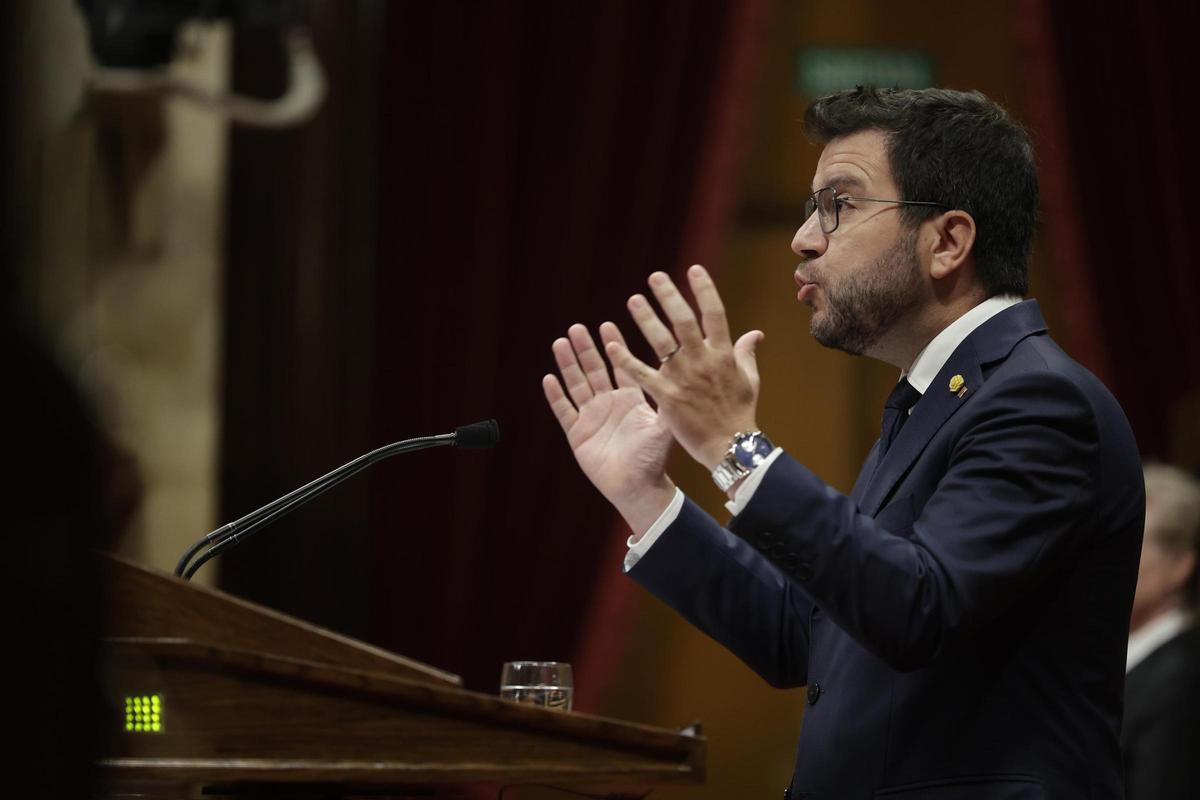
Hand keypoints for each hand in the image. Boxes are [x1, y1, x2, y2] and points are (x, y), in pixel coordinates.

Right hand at [543, 322, 675, 534]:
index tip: (607, 325)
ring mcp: (591, 417)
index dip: (613, 346)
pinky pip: (564, 411)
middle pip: (594, 369)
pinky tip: (549, 378)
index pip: (620, 366)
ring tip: (561, 342)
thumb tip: (681, 377)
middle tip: (577, 327)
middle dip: (586, 348)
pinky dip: (556, 395)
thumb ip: (668, 404)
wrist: (638, 488)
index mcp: (630, 399)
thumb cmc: (654, 459)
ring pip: (576, 384)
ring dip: (568, 364)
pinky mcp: (577, 433)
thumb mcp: (663, 428)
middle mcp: (609, 404)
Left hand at [605, 265, 762, 469]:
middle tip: (655, 277)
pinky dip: (626, 360)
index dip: (704, 290)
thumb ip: (746, 353)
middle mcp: (703, 361)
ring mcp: (684, 378)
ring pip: (661, 342)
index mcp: (724, 354)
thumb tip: (755, 332)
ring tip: (633, 300)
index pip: (715, 314)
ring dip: (646, 319)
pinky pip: (643, 375)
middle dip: (669, 296)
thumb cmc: (740, 413)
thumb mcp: (749, 380)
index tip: (693, 269)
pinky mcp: (668, 398)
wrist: (730, 446)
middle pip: (684, 321)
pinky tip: (611, 346)